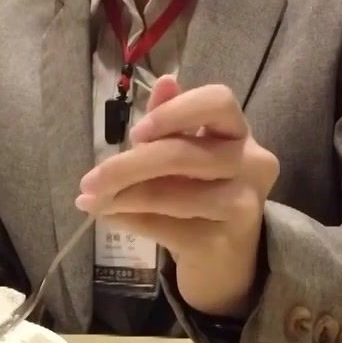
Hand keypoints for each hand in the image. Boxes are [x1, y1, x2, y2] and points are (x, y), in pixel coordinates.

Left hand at [77, 79, 276, 317]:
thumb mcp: (187, 152)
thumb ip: (171, 120)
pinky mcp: (224, 241)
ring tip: (93, 201)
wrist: (225, 261)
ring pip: (171, 195)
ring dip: (122, 197)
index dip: (175, 111)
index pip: (218, 101)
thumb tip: (165, 81)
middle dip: (127, 166)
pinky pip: (165, 227)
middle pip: (183, 153)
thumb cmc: (202, 194)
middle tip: (88, 181)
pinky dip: (131, 221)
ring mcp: (243, 204)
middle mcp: (253, 163)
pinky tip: (110, 217)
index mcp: (240, 132)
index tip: (136, 132)